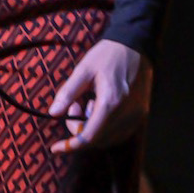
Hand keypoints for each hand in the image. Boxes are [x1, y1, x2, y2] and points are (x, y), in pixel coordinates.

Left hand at [47, 40, 151, 154]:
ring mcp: (136, 116)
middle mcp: (126, 113)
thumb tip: (52, 113)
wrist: (135, 45)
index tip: (56, 147)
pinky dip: (105, 128)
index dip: (71, 145)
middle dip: (79, 131)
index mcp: (110, 102)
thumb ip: (68, 92)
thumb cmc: (107, 55)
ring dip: (92, 130)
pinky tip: (99, 108)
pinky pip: (119, 133)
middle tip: (73, 107)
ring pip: (109, 139)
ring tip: (87, 104)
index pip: (89, 136)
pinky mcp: (140, 114)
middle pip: (98, 139)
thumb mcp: (83, 69)